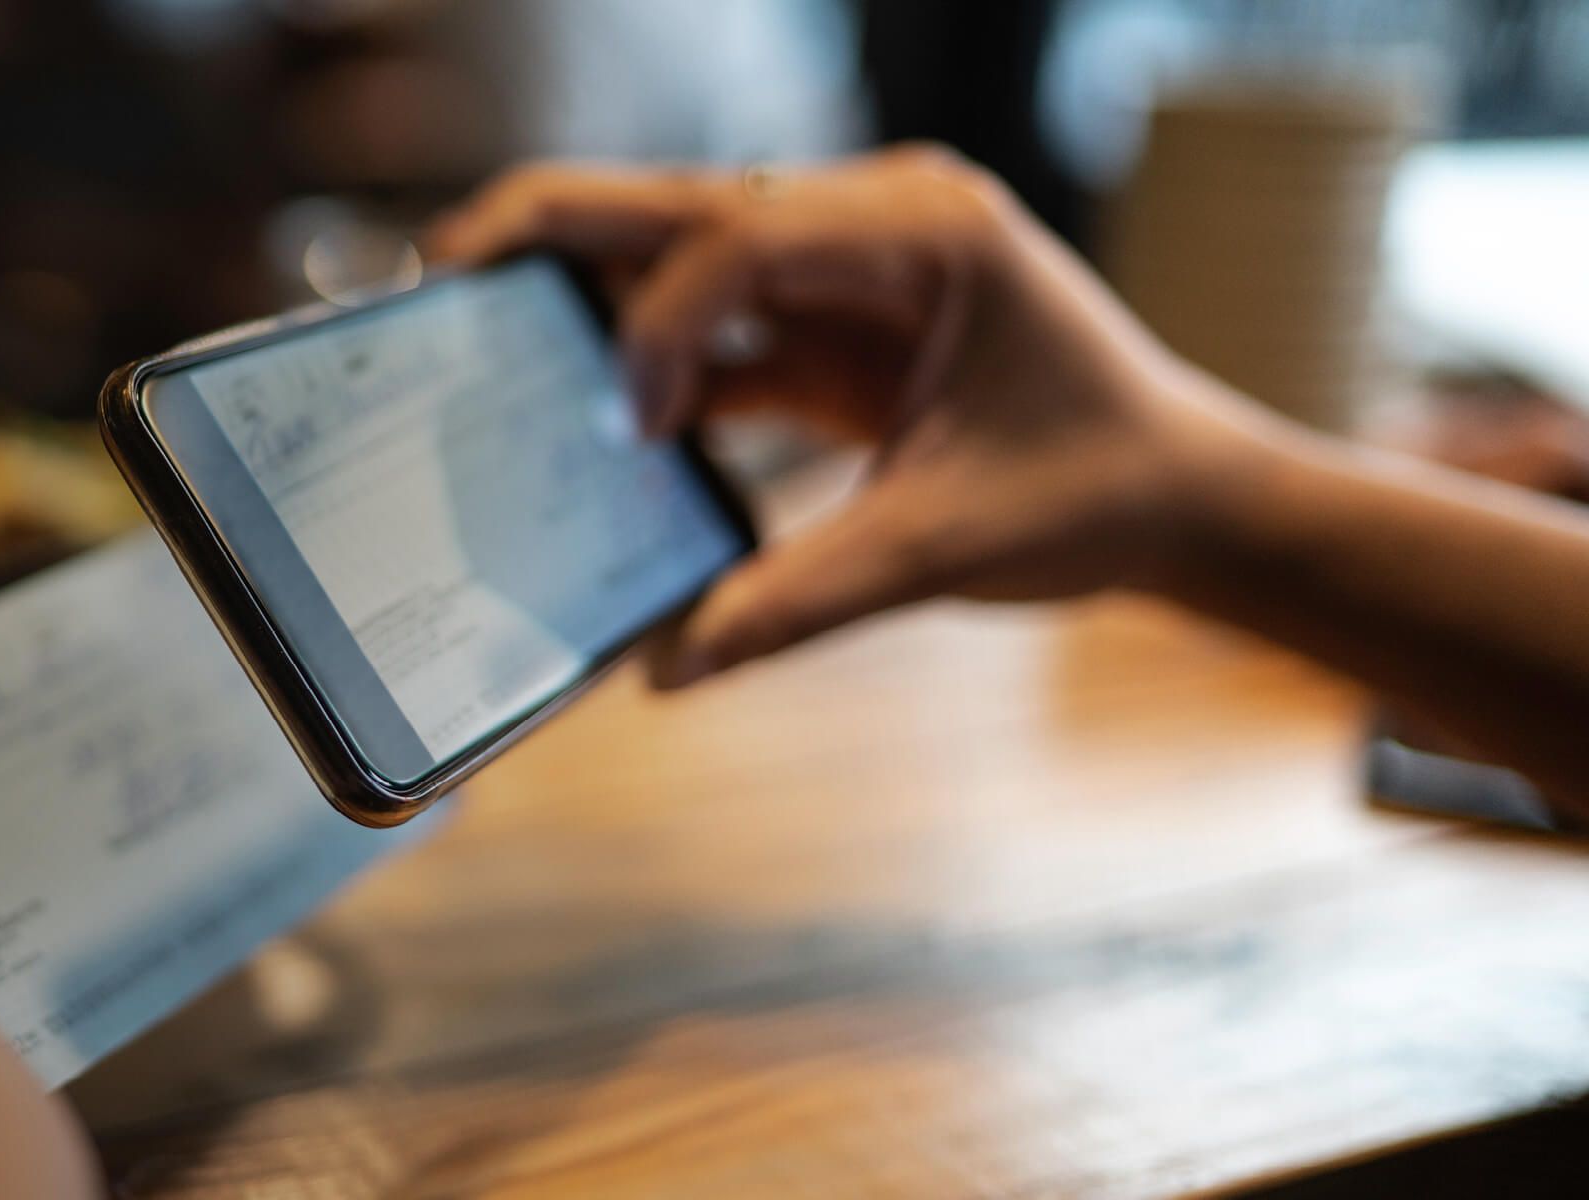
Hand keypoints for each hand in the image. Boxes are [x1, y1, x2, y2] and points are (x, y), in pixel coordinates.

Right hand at [430, 147, 1275, 686]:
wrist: (1183, 497)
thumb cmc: (1097, 492)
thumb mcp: (949, 545)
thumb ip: (804, 598)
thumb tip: (671, 665)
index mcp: (926, 228)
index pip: (745, 232)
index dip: (663, 318)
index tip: (630, 422)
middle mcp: (877, 217)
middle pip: (684, 200)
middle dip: (556, 228)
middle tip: (440, 271)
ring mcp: (849, 264)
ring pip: (681, 248)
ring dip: (590, 293)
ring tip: (479, 329)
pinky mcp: (831, 321)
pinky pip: (711, 321)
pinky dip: (649, 363)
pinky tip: (588, 415)